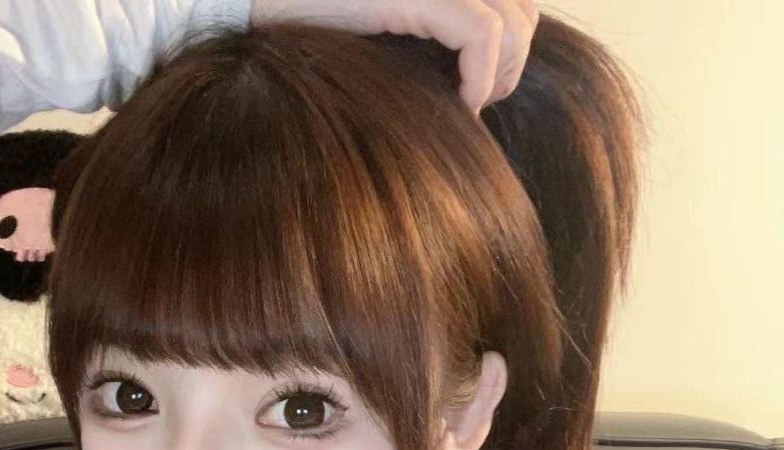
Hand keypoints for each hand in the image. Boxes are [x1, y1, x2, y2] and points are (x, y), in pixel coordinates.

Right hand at [249, 0, 539, 114]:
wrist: (261, 6)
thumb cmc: (317, 28)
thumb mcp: (390, 28)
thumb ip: (435, 32)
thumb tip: (482, 71)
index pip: (516, 1)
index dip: (514, 46)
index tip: (480, 88)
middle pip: (522, 9)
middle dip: (513, 64)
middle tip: (478, 102)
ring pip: (509, 22)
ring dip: (499, 75)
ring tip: (469, 104)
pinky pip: (479, 34)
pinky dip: (479, 78)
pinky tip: (460, 104)